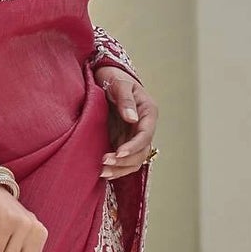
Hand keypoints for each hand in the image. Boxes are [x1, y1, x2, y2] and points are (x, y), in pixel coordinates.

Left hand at [97, 65, 158, 179]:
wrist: (105, 79)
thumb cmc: (114, 78)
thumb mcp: (119, 84)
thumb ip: (126, 100)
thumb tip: (132, 118)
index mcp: (148, 112)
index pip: (145, 135)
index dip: (133, 147)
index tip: (118, 153)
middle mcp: (144, 127)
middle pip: (141, 152)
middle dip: (124, 161)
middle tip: (104, 163)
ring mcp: (133, 136)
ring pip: (134, 161)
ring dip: (120, 169)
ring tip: (102, 172)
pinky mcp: (122, 141)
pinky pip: (124, 161)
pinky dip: (116, 168)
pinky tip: (103, 172)